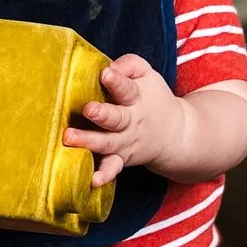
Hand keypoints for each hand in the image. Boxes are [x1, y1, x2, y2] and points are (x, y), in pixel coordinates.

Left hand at [64, 54, 181, 186]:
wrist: (177, 134)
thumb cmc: (152, 97)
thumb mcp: (148, 74)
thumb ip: (129, 65)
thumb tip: (108, 67)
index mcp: (137, 98)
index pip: (127, 88)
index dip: (117, 80)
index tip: (105, 73)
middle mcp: (131, 121)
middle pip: (117, 118)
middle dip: (103, 114)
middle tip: (88, 109)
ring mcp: (125, 142)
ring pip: (108, 143)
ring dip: (89, 142)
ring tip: (69, 138)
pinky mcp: (121, 158)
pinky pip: (113, 167)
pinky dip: (105, 175)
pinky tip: (94, 180)